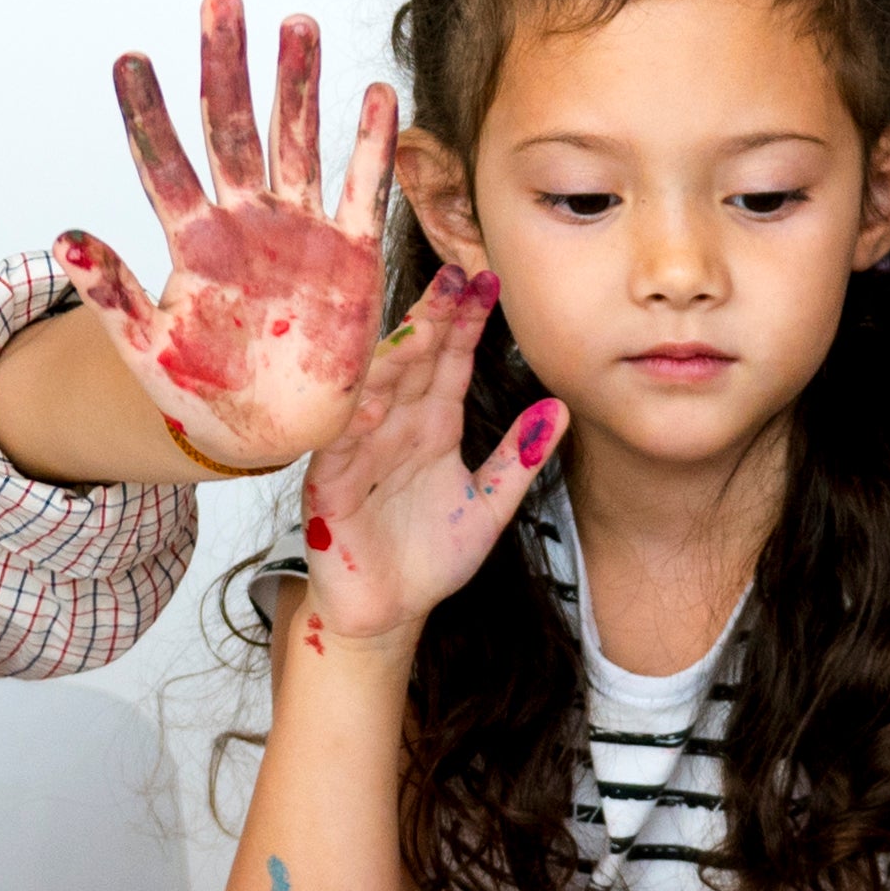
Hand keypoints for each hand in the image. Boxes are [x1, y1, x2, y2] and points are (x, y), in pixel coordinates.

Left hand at [55, 0, 397, 470]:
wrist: (267, 432)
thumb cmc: (202, 392)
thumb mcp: (147, 348)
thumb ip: (110, 294)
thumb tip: (64, 239)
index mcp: (191, 242)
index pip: (164, 163)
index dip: (147, 114)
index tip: (130, 59)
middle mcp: (243, 221)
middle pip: (232, 128)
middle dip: (226, 66)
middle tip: (220, 1)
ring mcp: (299, 232)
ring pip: (297, 141)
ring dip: (298, 84)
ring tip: (298, 22)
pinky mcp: (350, 255)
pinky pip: (365, 191)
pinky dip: (371, 147)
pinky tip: (376, 94)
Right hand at [293, 266, 565, 641]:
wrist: (389, 612)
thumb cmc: (429, 556)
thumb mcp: (489, 505)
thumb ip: (519, 459)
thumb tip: (560, 408)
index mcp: (431, 427)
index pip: (448, 362)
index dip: (465, 323)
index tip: (487, 281)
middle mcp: (393, 429)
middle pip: (412, 364)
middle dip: (432, 320)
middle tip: (454, 278)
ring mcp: (358, 453)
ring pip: (373, 394)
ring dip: (394, 358)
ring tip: (420, 324)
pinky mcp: (330, 486)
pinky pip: (338, 446)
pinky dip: (352, 422)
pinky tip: (371, 399)